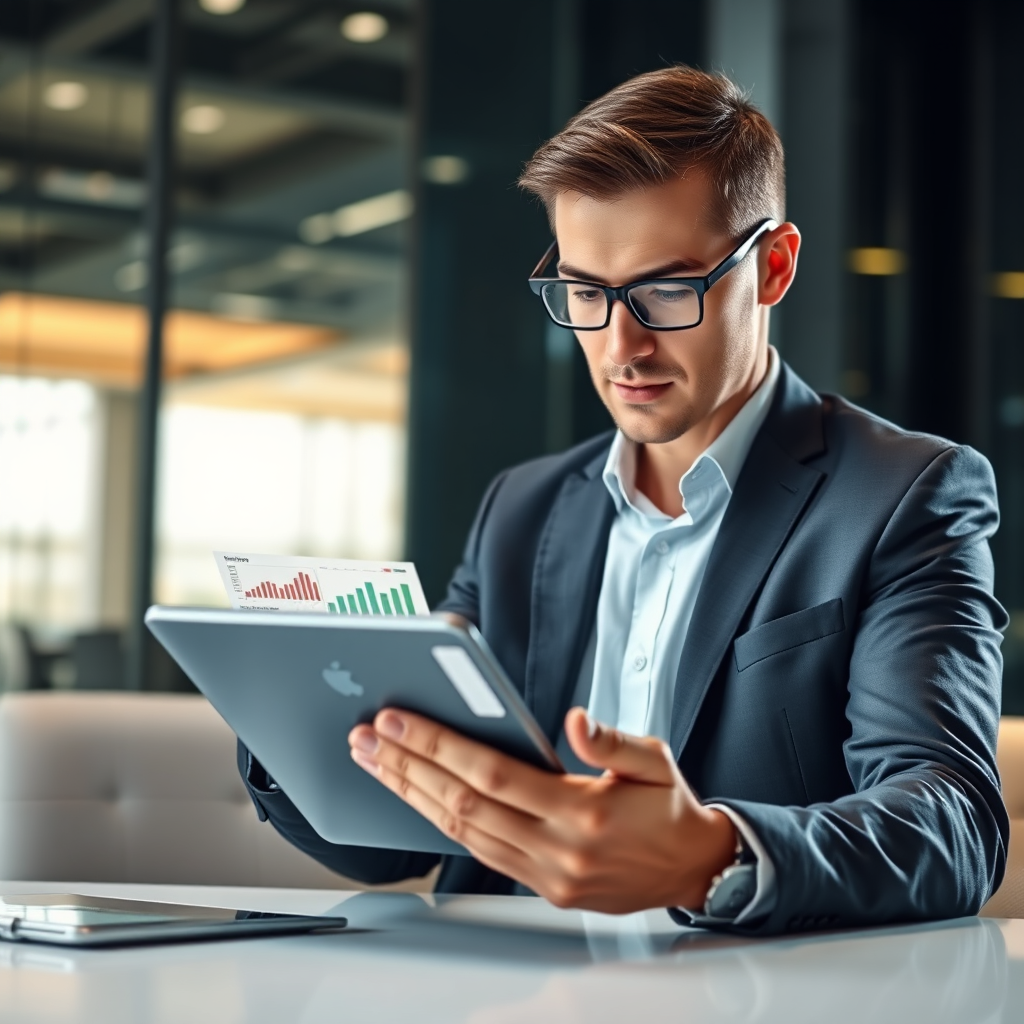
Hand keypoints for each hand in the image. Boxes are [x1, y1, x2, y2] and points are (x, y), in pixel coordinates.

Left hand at [348, 706, 736, 913]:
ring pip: (462, 833)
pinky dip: (442, 823)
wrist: (694, 869)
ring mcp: (547, 875)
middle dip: (408, 767)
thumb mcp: (654, 759)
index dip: (439, 745)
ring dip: (413, 795)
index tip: (398, 721)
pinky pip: (480, 854)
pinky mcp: (543, 889)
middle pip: (463, 804)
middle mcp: (558, 849)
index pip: (492, 773)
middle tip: (367, 738)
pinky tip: (418, 797)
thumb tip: (574, 721)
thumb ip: (611, 741)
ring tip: (378, 763)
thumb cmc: (669, 807)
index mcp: (582, 811)